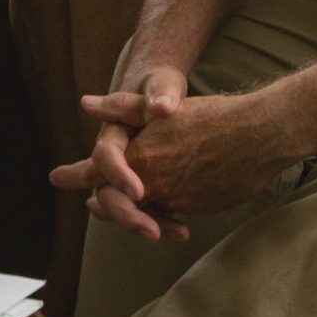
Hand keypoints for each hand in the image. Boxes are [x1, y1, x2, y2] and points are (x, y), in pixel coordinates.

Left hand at [51, 75, 294, 240]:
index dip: (73, 175)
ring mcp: (179, 201)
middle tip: (91, 203)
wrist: (260, 135)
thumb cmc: (211, 116)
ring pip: (145, 211)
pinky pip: (174, 213)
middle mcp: (155, 186)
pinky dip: (164, 210)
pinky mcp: (200, 209)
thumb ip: (122, 108)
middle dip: (103, 203)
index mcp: (141, 159)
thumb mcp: (163, 108)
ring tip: (126, 204)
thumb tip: (87, 103)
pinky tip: (166, 202)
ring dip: (133, 209)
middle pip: (115, 203)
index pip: (94, 173)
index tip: (56, 177)